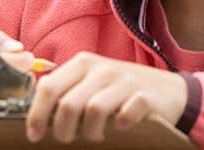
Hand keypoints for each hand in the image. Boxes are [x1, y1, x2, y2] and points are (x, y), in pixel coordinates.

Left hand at [25, 51, 185, 143]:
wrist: (169, 91)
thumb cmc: (121, 90)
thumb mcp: (91, 83)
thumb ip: (66, 92)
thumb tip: (36, 114)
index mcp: (82, 63)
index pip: (49, 87)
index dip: (37, 114)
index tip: (35, 135)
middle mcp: (101, 68)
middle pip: (68, 104)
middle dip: (62, 130)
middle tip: (67, 139)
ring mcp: (125, 81)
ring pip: (93, 110)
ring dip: (90, 132)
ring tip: (95, 135)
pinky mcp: (145, 95)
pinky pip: (126, 114)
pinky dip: (121, 124)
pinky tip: (121, 126)